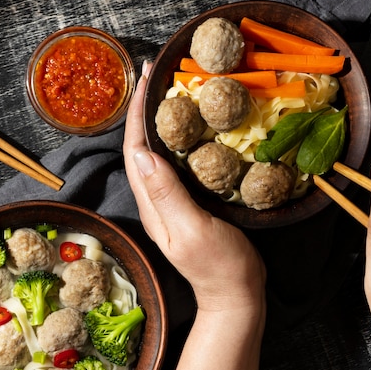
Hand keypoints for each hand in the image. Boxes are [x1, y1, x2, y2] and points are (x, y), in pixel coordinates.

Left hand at [123, 62, 265, 369]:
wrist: (235, 294)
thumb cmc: (219, 265)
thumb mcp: (193, 228)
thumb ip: (167, 192)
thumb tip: (141, 150)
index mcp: (152, 203)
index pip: (135, 149)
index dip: (136, 113)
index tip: (145, 79)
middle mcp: (155, 199)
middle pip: (141, 146)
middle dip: (144, 109)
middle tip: (158, 76)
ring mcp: (170, 202)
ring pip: (157, 152)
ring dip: (158, 120)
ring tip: (170, 92)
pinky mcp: (187, 204)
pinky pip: (176, 163)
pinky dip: (178, 139)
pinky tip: (192, 128)